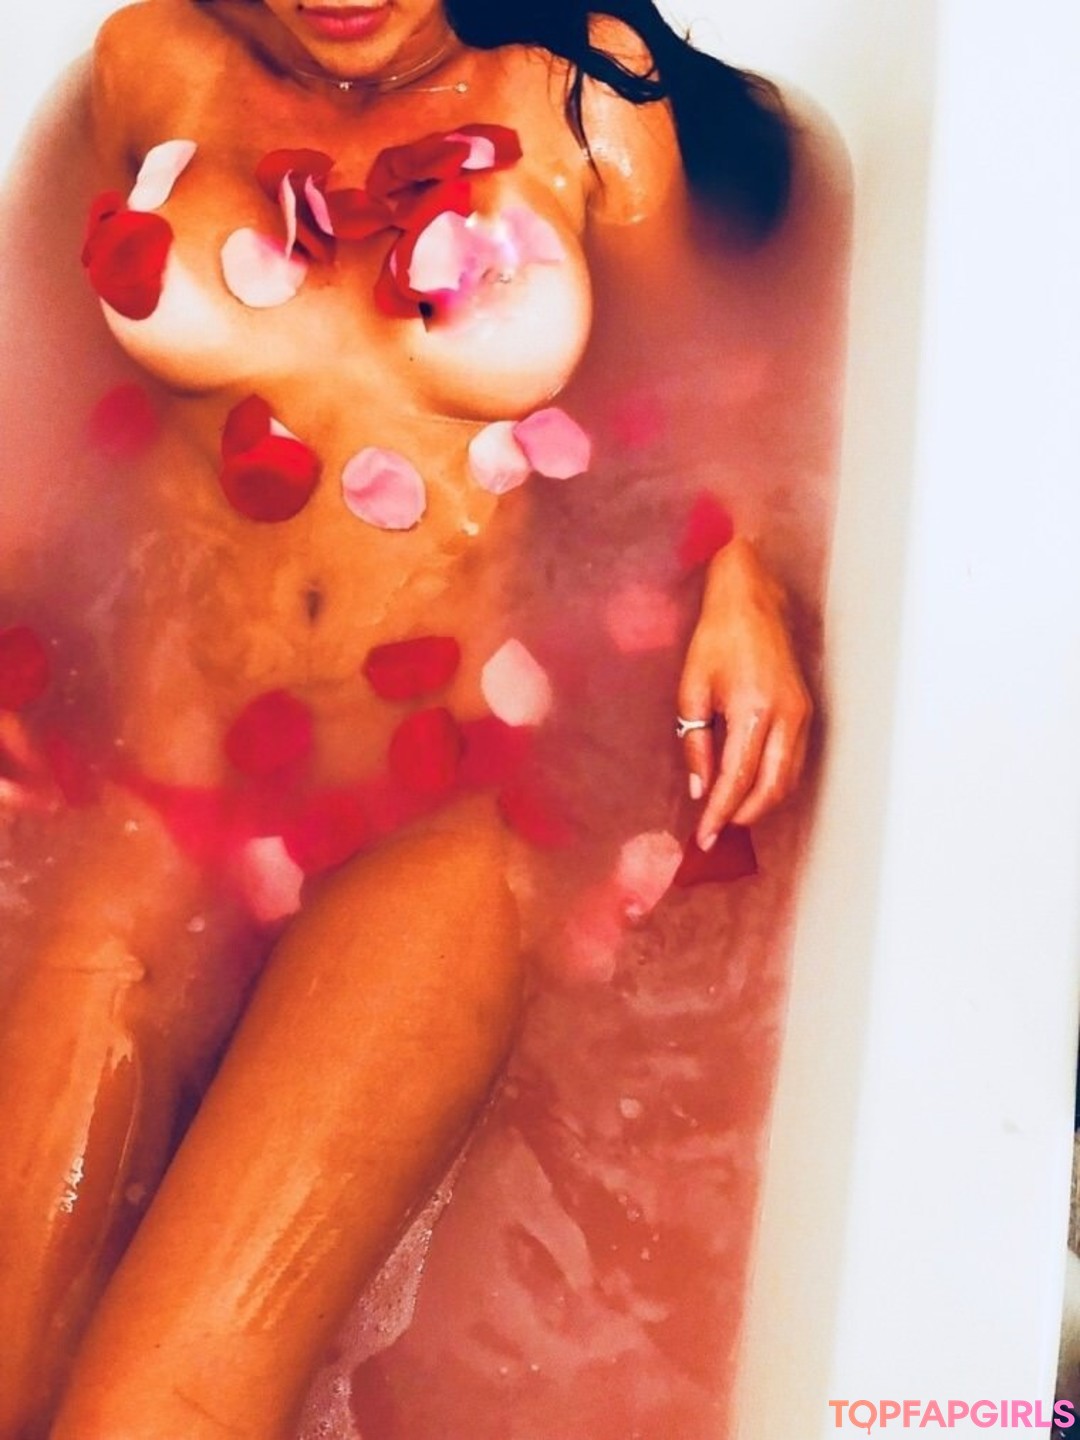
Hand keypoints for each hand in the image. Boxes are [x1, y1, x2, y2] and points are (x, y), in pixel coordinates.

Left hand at [677, 539, 812, 848]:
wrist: (752, 600)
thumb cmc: (716, 639)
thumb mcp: (692, 690)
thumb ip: (695, 743)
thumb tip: (699, 789)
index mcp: (753, 711)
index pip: (737, 779)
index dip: (719, 812)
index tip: (703, 835)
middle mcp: (785, 717)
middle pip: (769, 787)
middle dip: (742, 816)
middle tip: (715, 830)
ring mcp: (801, 714)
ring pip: (787, 779)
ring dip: (761, 804)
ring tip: (730, 814)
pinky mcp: (806, 710)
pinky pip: (794, 761)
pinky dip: (775, 783)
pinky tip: (752, 788)